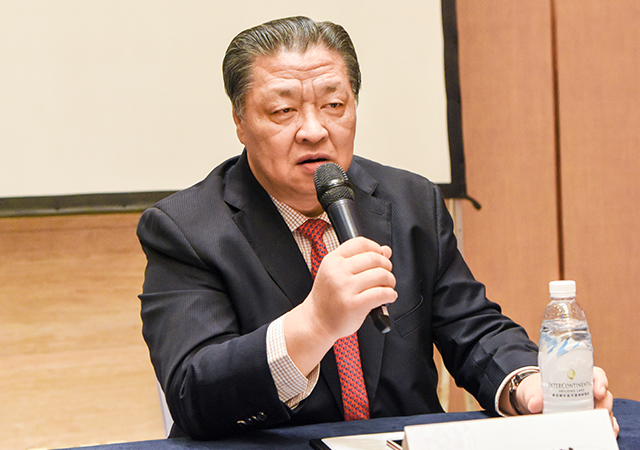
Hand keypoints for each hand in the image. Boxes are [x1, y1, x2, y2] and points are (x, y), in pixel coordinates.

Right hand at [283, 237, 396, 374]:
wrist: (316, 321)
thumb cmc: (328, 298)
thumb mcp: (336, 273)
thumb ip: (360, 259)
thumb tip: (386, 250)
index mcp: (332, 260)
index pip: (361, 243)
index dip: (376, 248)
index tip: (381, 256)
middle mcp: (337, 272)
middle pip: (374, 258)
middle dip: (386, 266)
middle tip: (386, 275)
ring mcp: (345, 288)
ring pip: (381, 275)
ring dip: (390, 281)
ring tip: (387, 287)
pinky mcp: (354, 304)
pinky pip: (382, 293)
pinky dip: (390, 294)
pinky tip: (388, 297)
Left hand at [513, 367, 618, 436]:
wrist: (532, 401)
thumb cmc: (536, 390)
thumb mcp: (533, 390)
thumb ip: (534, 395)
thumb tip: (534, 404)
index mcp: (577, 377)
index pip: (596, 375)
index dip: (601, 382)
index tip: (598, 392)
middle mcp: (587, 391)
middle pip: (604, 396)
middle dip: (605, 405)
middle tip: (599, 413)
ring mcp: (589, 405)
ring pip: (606, 410)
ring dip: (605, 418)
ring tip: (602, 426)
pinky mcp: (588, 418)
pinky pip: (601, 423)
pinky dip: (606, 428)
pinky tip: (607, 433)